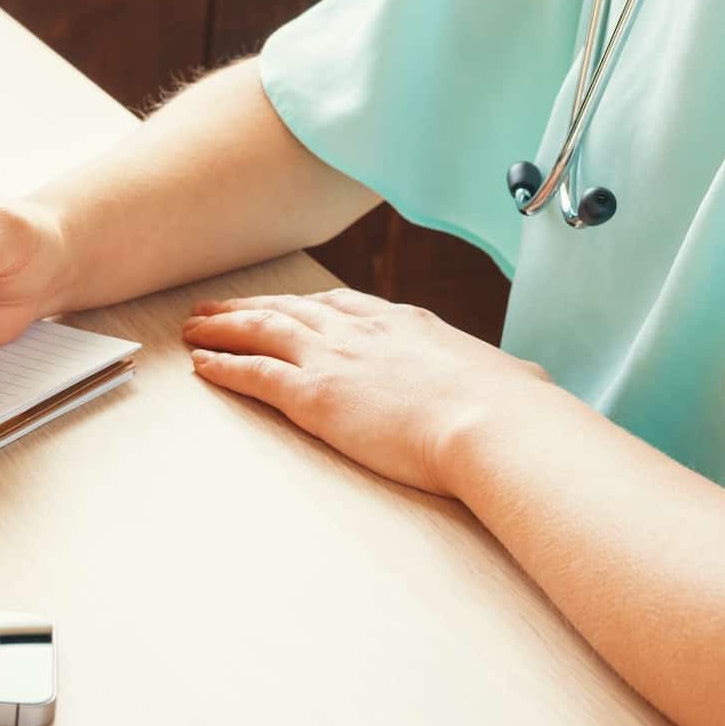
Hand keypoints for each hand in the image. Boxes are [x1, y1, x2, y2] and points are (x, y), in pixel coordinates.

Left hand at [182, 289, 553, 495]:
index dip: (300, 303)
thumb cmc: (512, 410)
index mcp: (404, 321)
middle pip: (289, 309)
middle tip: (215, 309)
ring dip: (222, 328)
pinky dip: (223, 365)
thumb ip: (504, 379)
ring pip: (261, 331)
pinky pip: (254, 373)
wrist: (493, 422)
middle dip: (248, 308)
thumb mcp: (509, 380)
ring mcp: (334, 357)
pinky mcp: (313, 394)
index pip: (338, 303)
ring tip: (192, 328)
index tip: (280, 304)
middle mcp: (361, 330)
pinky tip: (201, 365)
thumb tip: (531, 388)